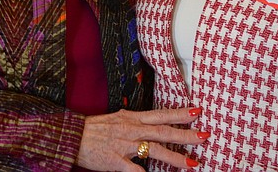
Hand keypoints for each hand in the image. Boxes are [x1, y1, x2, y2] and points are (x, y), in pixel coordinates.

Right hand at [76, 107, 208, 170]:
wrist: (73, 137)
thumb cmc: (96, 128)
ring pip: (154, 150)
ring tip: (192, 163)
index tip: (197, 112)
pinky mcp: (115, 161)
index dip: (179, 113)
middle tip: (204, 136)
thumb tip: (153, 122)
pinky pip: (134, 169)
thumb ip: (136, 121)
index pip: (161, 114)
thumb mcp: (119, 118)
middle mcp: (132, 129)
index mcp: (133, 118)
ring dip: (175, 157)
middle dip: (186, 135)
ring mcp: (124, 145)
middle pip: (163, 131)